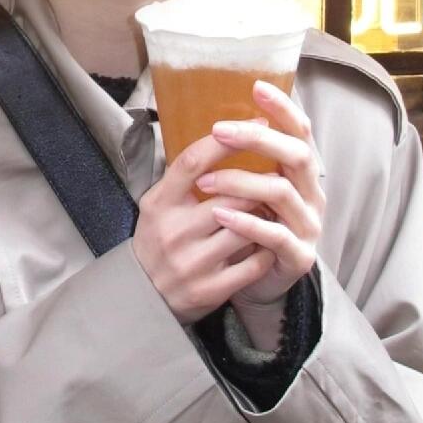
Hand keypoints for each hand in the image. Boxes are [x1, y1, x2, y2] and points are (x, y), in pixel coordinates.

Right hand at [133, 127, 277, 324]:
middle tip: (277, 175)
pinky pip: (253, 262)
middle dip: (258, 184)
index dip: (225, 143)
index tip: (255, 126)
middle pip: (230, 195)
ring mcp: (193, 263)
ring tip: (274, 207)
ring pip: (246, 228)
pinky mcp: (211, 289)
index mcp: (160, 204)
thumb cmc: (158, 239)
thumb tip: (224, 138)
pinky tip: (268, 240)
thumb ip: (184, 177)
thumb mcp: (158, 204)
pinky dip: (266, 248)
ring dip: (265, 215)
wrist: (144, 295)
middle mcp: (174, 232)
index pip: (193, 163)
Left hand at [194, 80, 324, 315]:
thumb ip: (244, 160)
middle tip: (219, 130)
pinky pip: (276, 235)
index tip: (256, 87)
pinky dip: (247, 222)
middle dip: (258, 138)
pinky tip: (220, 215)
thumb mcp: (248, 190)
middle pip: (297, 155)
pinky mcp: (299, 256)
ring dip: (241, 181)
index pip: (300, 131)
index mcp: (301, 173)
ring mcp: (309, 226)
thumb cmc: (249, 228)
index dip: (283, 108)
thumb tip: (216, 119)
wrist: (258, 284)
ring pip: (282, 192)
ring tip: (206, 181)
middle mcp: (312, 195)